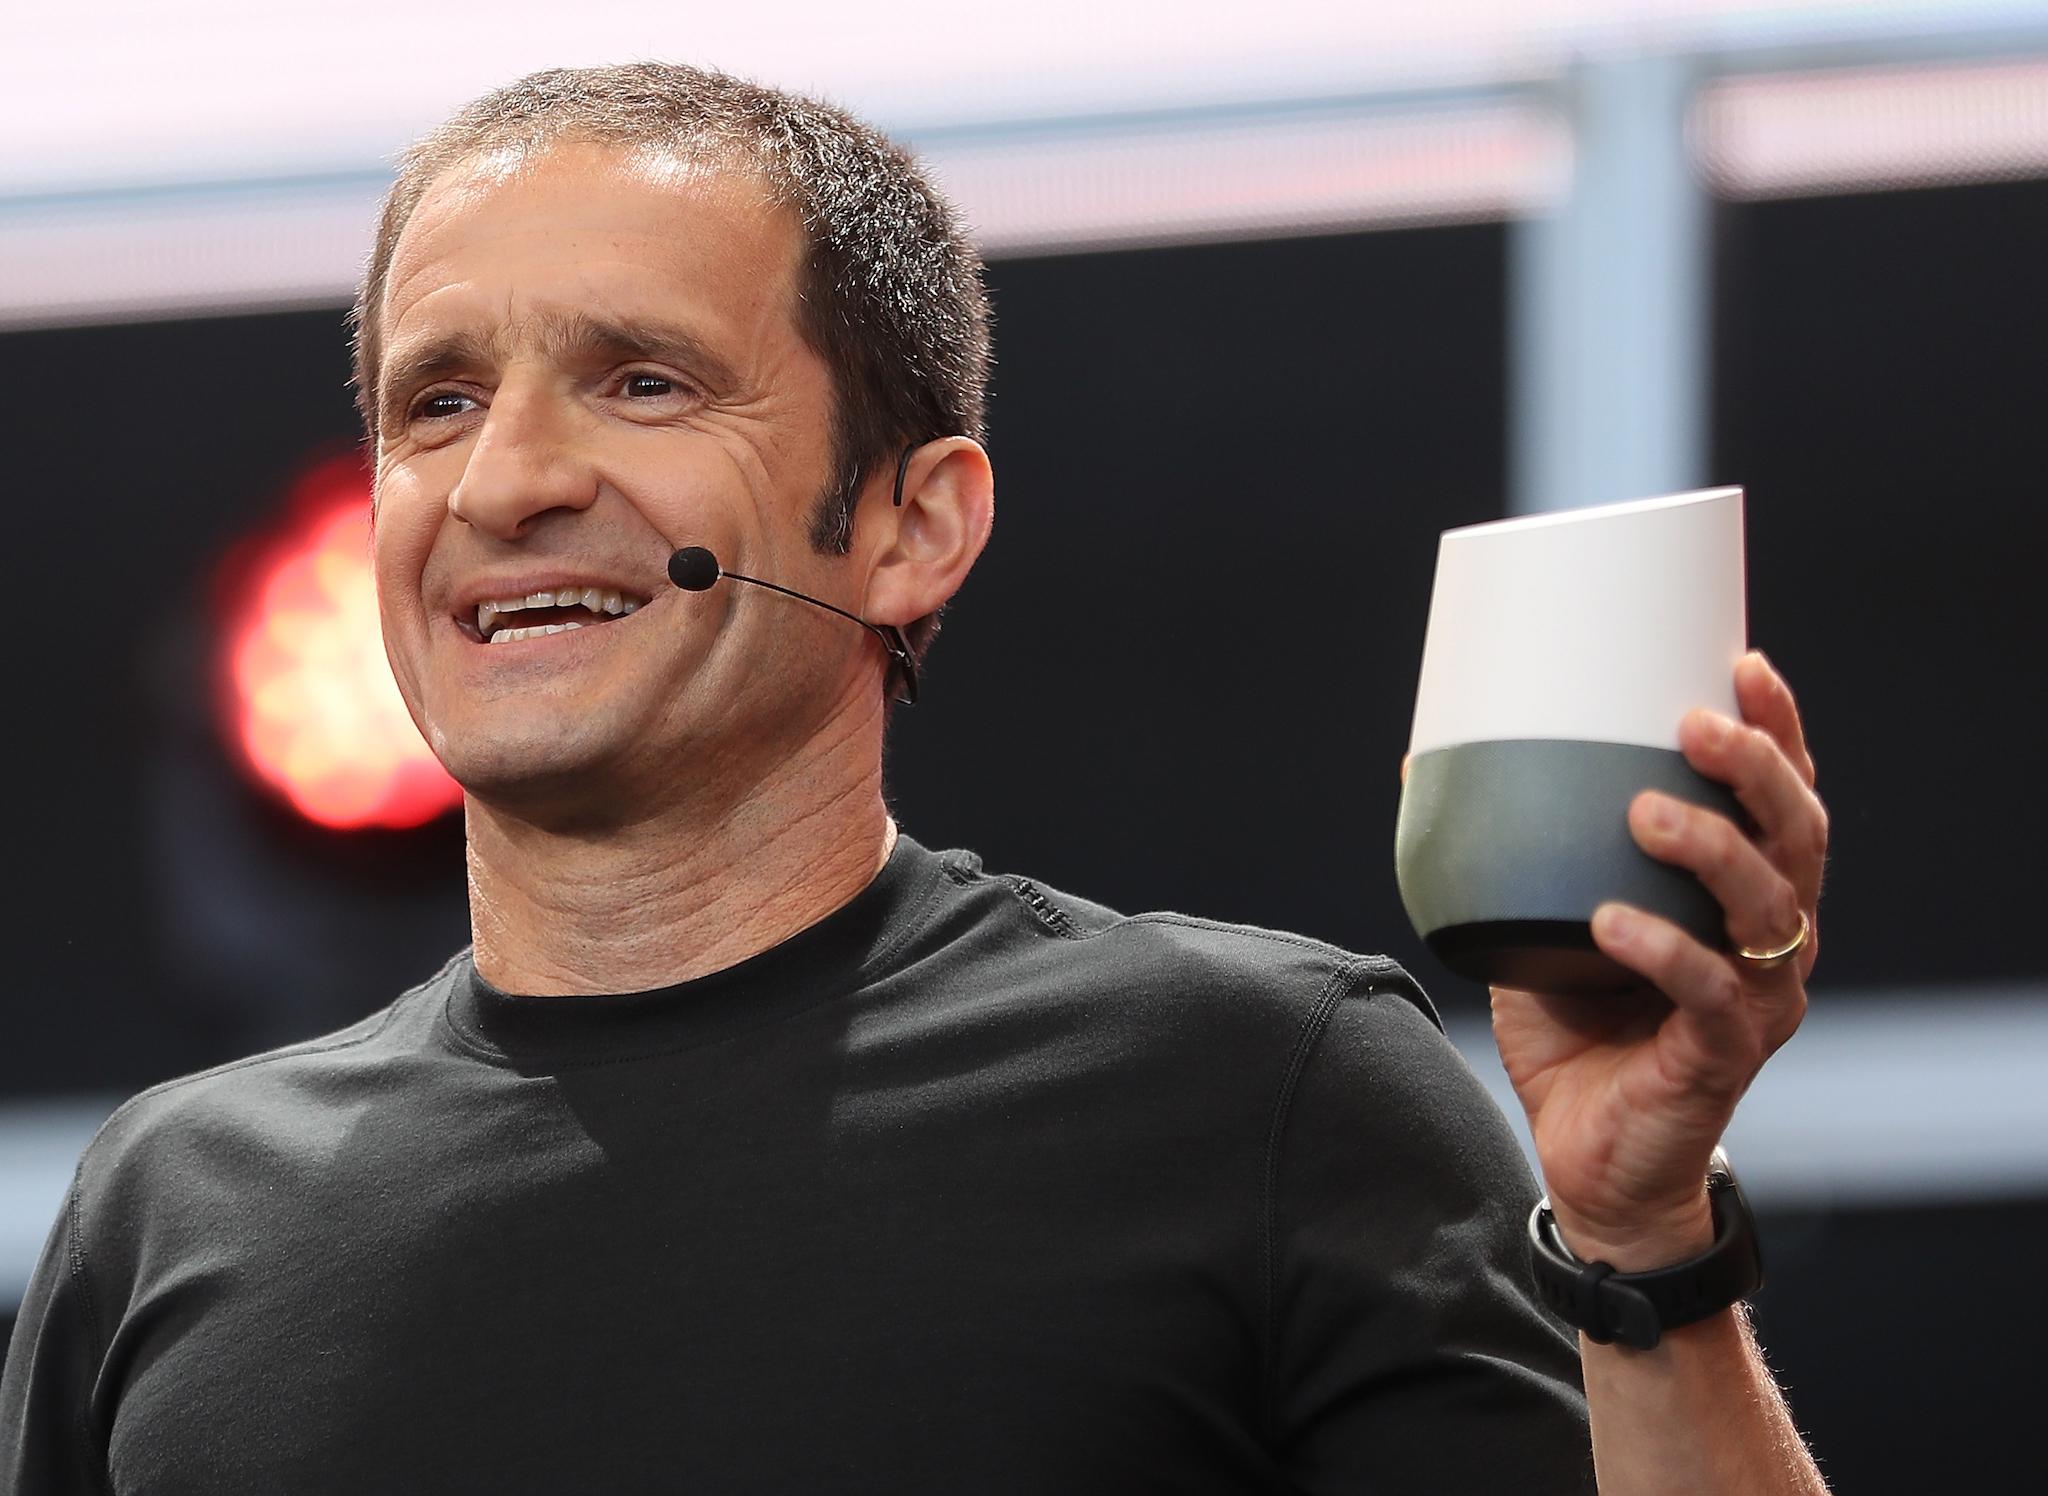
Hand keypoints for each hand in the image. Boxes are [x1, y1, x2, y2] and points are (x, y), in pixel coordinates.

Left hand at [1480, 650, 1827, 1269]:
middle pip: (1799, 834)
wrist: (1588, 1156)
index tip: (1743, 663)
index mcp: (1741, 892)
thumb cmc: (1573, 1026)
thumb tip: (1419, 761)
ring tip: (1647, 811)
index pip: (1783, 795)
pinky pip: (1712, 993)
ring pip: (1770, 906)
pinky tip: (1612, 920)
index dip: (1777, 728)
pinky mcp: (1726, 1055)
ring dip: (1712, 849)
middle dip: (1755, 769)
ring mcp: (1760, 997)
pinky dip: (1664, 949)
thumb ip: (1507, 850)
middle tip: (1695, 725)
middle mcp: (1772, 937)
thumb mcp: (1534, 920)